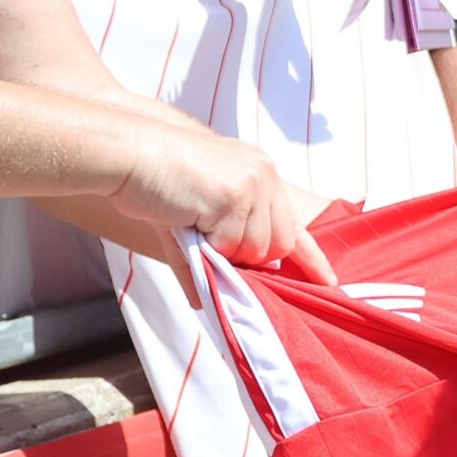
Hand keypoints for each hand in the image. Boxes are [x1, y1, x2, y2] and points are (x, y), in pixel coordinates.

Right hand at [109, 126, 332, 286]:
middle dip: (248, 256)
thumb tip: (204, 302)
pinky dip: (208, 244)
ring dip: (224, 250)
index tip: (329, 281)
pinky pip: (231, 245)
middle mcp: (265, 176)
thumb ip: (206, 257)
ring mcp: (253, 185)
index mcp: (260, 175)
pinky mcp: (236, 196)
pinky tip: (189, 217)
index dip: (312, 257)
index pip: (296, 223)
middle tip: (209, 237)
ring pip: (256, 250)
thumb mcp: (191, 217)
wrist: (127, 153)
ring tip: (194, 220)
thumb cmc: (154, 181)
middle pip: (279, 245)